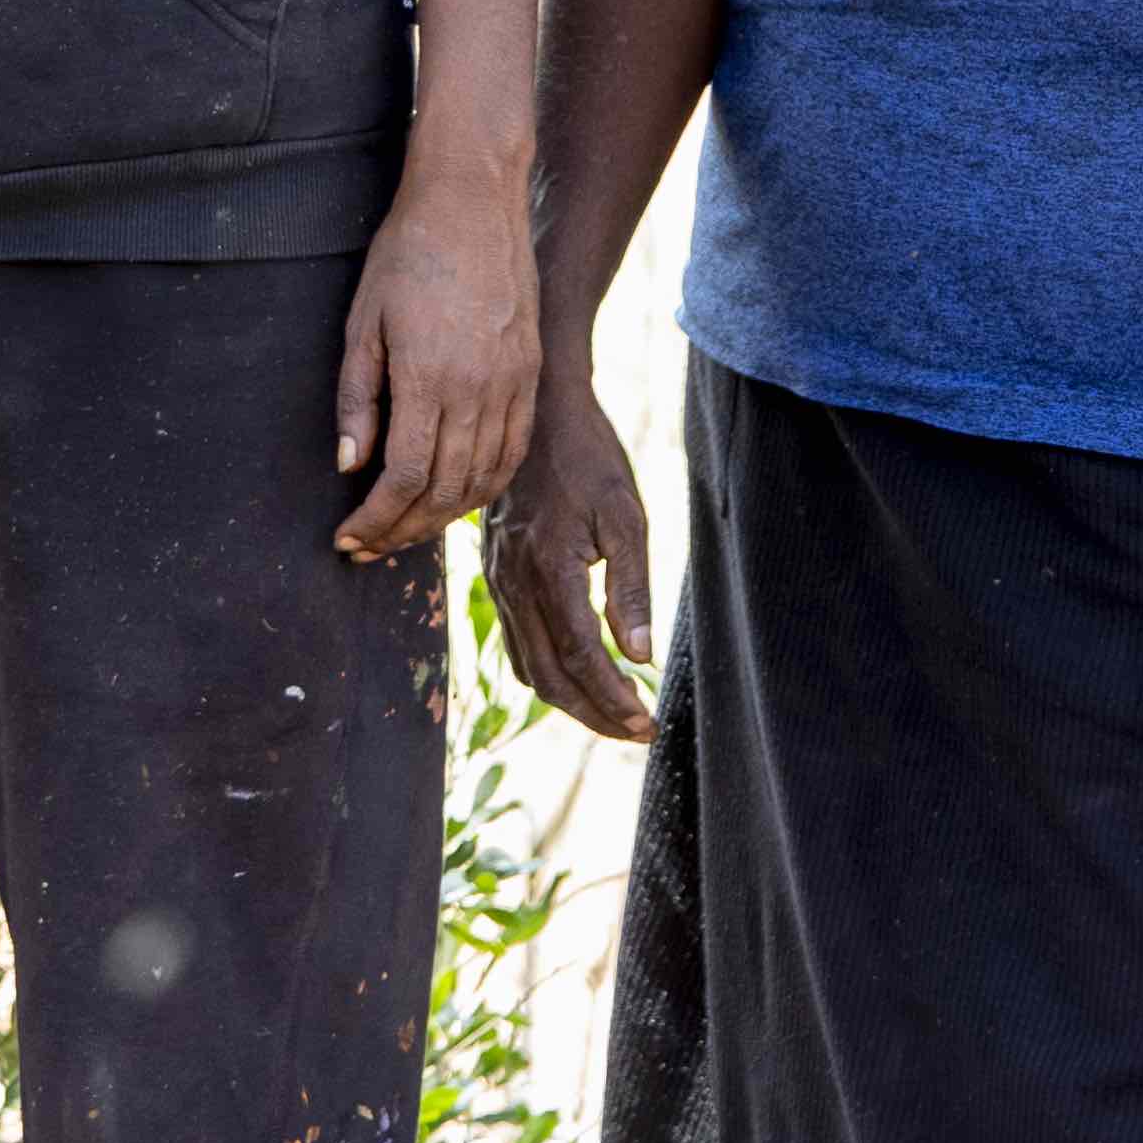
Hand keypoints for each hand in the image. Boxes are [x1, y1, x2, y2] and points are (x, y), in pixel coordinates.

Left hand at [330, 154, 536, 561]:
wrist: (474, 200)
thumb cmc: (407, 253)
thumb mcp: (363, 321)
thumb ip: (358, 398)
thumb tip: (350, 466)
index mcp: (429, 377)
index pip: (405, 478)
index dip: (375, 520)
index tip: (348, 539)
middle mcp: (479, 389)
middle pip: (445, 491)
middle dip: (402, 531)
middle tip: (368, 548)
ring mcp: (513, 383)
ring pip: (484, 480)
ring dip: (442, 517)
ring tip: (405, 529)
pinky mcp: (532, 373)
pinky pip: (513, 451)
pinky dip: (485, 487)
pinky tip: (457, 497)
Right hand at [482, 368, 656, 740]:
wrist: (538, 412)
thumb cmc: (590, 458)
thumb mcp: (625, 514)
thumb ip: (631, 586)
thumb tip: (639, 654)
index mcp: (548, 568)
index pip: (581, 657)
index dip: (613, 700)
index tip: (646, 723)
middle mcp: (513, 582)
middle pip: (549, 675)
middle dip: (594, 713)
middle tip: (637, 731)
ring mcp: (498, 579)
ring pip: (528, 664)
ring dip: (571, 699)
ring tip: (614, 713)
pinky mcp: (496, 573)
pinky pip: (516, 641)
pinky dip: (546, 671)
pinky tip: (577, 673)